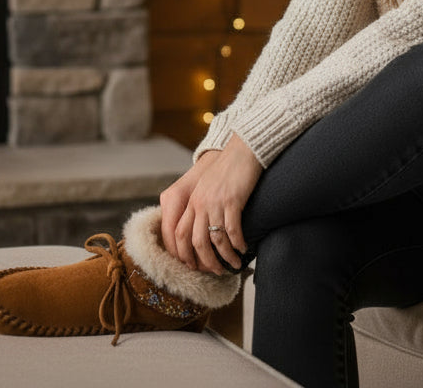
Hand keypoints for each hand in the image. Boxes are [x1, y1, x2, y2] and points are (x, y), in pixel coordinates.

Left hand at [159, 135, 261, 274]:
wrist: (243, 150)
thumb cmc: (227, 170)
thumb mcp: (207, 187)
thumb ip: (200, 205)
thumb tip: (202, 231)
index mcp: (191, 200)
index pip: (178, 233)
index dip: (183, 253)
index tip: (193, 266)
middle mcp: (199, 202)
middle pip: (195, 241)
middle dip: (204, 261)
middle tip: (215, 271)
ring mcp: (215, 201)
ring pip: (215, 239)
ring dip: (224, 256)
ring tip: (233, 263)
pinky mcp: (232, 200)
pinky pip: (233, 230)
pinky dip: (238, 243)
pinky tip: (244, 248)